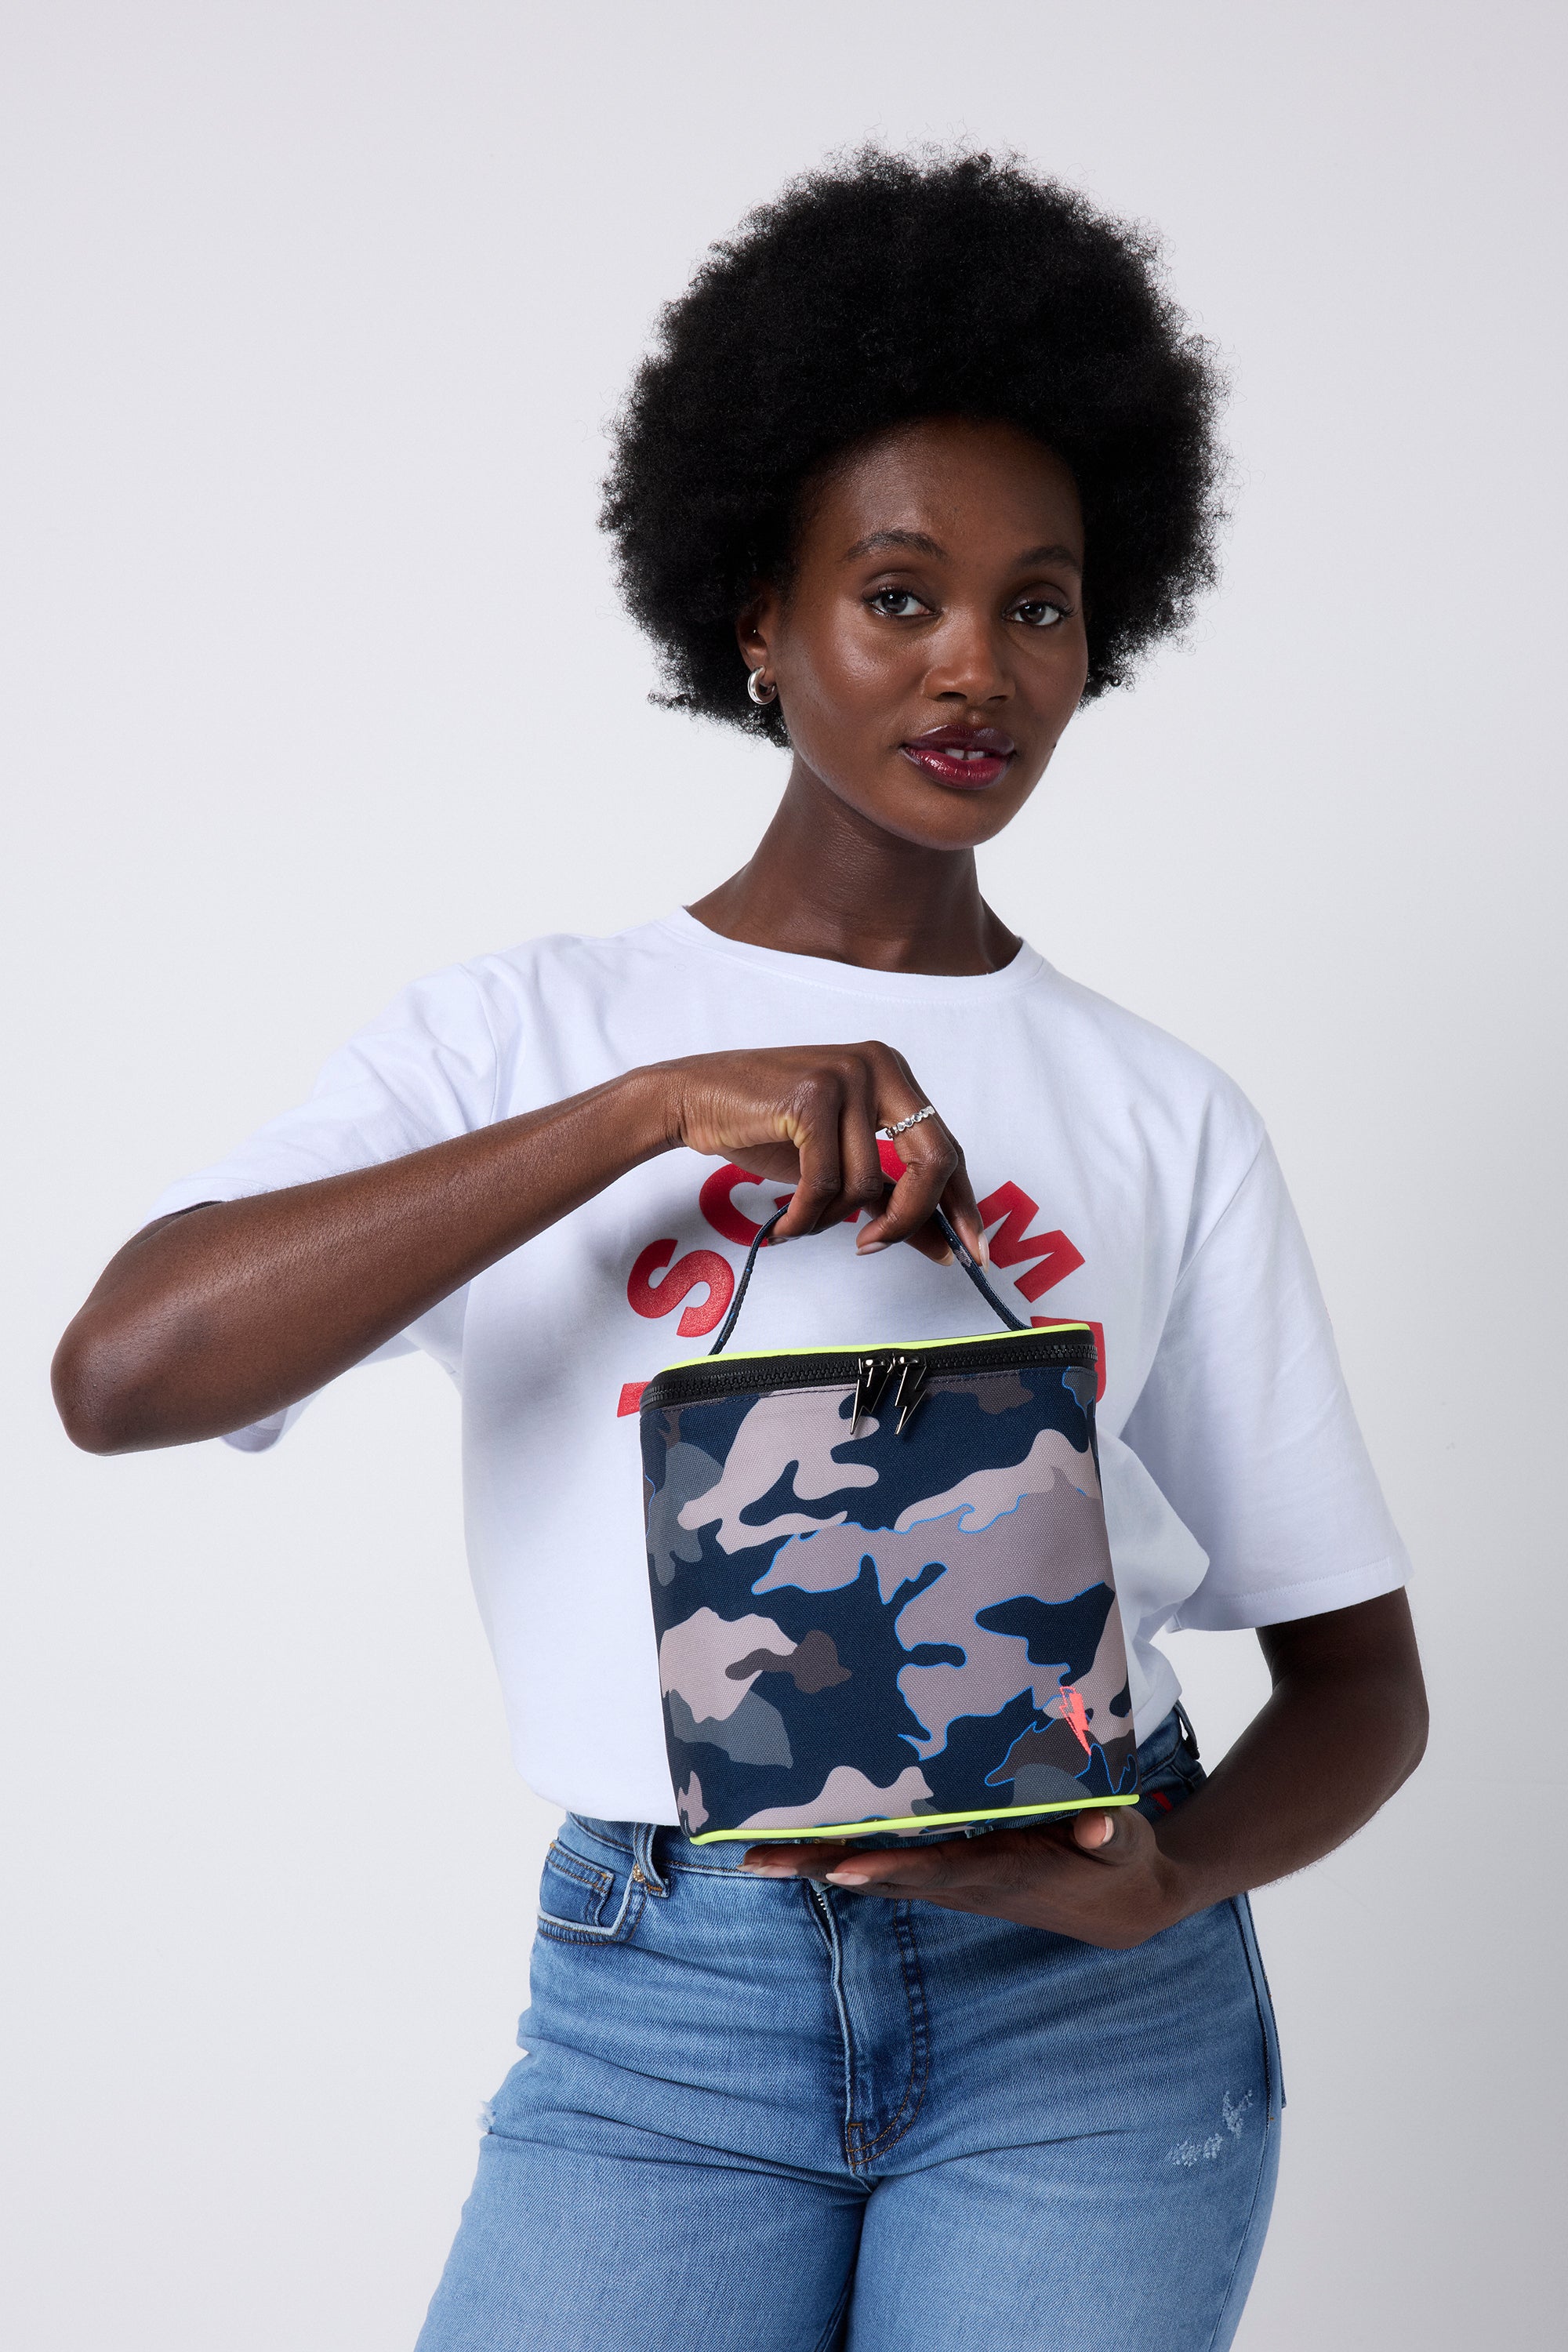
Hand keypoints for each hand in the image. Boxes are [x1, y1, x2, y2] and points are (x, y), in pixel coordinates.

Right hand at [652, 1041, 983, 1261]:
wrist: (695, 1098)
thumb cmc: (769, 1129)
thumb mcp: (841, 1165)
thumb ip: (892, 1198)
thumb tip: (945, 1247)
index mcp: (896, 1076)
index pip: (946, 1148)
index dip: (962, 1206)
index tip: (974, 1253)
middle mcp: (881, 1066)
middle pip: (931, 1161)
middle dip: (909, 1218)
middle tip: (874, 1247)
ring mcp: (848, 1076)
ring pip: (868, 1182)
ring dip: (831, 1219)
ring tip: (801, 1220)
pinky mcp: (813, 1096)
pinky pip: (825, 1183)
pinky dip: (805, 1217)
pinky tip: (786, 1224)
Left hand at [742, 1808, 1190, 1950]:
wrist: (1122, 1905)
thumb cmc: (1122, 1860)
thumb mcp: (1127, 1844)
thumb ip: (1112, 1832)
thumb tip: (1099, 1825)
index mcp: (1004, 1871)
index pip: (937, 1870)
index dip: (891, 1868)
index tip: (842, 1868)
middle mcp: (966, 1883)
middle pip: (883, 1875)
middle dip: (821, 1867)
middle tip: (756, 1860)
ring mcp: (953, 1884)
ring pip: (875, 1873)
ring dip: (816, 1866)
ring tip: (752, 1856)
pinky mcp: (950, 1877)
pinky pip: (888, 1868)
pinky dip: (842, 1859)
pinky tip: (800, 1851)